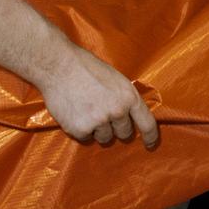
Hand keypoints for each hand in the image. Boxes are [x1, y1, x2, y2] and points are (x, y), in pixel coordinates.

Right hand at [38, 43, 158, 148]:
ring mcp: (99, 122)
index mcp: (128, 96)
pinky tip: (74, 111)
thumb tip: (129, 116)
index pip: (147, 123)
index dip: (150, 137)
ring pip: (104, 137)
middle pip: (124, 133)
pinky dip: (80, 128)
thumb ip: (123, 97)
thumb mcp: (114, 78)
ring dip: (97, 129)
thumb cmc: (85, 67)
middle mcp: (117, 111)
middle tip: (102, 113)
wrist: (58, 65)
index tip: (149, 144)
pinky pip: (85, 137)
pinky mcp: (80, 129)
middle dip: (116, 127)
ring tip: (85, 108)